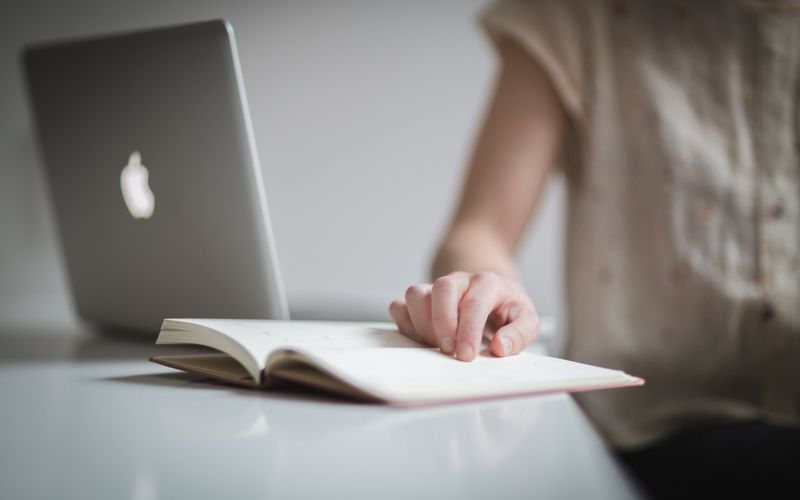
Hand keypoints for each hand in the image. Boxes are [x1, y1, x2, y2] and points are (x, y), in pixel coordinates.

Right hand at [389, 271, 539, 361]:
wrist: (492, 294)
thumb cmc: (507, 310)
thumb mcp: (526, 320)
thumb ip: (520, 333)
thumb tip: (500, 347)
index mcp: (488, 283)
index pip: (474, 303)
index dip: (468, 331)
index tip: (466, 356)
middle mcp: (459, 281)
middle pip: (441, 289)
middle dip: (442, 323)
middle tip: (448, 351)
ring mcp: (436, 288)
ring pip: (415, 293)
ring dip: (421, 324)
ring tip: (435, 346)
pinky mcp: (419, 300)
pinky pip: (399, 305)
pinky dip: (405, 325)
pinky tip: (421, 340)